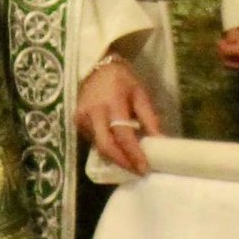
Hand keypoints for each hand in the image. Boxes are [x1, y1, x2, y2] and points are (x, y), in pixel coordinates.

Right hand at [76, 57, 159, 175]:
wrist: (96, 67)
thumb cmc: (122, 79)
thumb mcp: (140, 94)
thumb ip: (149, 118)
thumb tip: (161, 141)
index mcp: (112, 102)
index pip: (123, 134)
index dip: (134, 154)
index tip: (144, 167)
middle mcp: (93, 112)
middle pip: (106, 146)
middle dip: (122, 162)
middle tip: (137, 171)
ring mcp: (82, 118)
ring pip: (99, 146)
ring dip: (115, 157)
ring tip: (131, 163)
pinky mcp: (76, 122)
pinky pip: (93, 141)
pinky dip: (107, 149)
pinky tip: (118, 151)